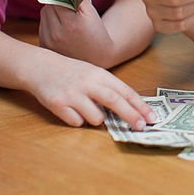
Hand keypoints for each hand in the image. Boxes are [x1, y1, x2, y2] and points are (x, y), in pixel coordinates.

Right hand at [26, 52, 156, 128]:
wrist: (40, 67)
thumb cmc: (71, 73)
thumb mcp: (93, 74)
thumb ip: (108, 89)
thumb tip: (131, 110)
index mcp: (99, 74)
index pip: (124, 91)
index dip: (140, 105)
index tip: (153, 117)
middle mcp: (87, 83)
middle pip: (114, 101)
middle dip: (131, 116)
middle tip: (143, 127)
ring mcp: (72, 94)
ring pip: (95, 117)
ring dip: (97, 119)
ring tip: (86, 108)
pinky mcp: (58, 104)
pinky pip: (76, 122)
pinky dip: (78, 120)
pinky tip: (71, 109)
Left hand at [39, 0, 113, 67]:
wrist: (97, 58)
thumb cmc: (95, 33)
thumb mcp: (91, 13)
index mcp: (70, 24)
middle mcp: (56, 35)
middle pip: (47, 7)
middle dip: (56, 4)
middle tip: (68, 7)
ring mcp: (48, 43)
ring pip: (43, 16)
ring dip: (51, 14)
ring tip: (65, 20)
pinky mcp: (44, 48)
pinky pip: (41, 28)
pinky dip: (49, 25)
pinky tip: (60, 30)